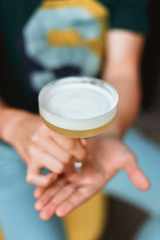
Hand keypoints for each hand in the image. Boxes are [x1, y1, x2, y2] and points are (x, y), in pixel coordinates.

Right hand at [2, 110, 86, 185]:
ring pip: (58, 168)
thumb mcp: (60, 125)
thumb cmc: (46, 128)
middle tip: (74, 156)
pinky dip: (46, 181)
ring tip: (64, 161)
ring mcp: (33, 152)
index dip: (82, 151)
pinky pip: (36, 179)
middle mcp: (40, 138)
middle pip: (67, 157)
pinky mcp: (28, 163)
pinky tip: (52, 174)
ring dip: (65, 167)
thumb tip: (84, 145)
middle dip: (75, 159)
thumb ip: (74, 133)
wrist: (21, 128)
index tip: (82, 151)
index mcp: (50, 127)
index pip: (71, 144)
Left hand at [34, 134, 149, 219]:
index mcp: (96, 182)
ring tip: (37, 203)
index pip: (83, 196)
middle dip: (55, 203)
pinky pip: (55, 174)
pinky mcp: (66, 163)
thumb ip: (134, 172)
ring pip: (59, 186)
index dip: (72, 203)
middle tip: (42, 212)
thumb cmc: (116, 148)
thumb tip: (146, 186)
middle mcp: (83, 180)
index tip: (60, 211)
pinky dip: (47, 181)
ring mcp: (74, 172)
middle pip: (67, 194)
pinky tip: (37, 188)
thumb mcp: (127, 158)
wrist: (105, 136)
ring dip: (48, 195)